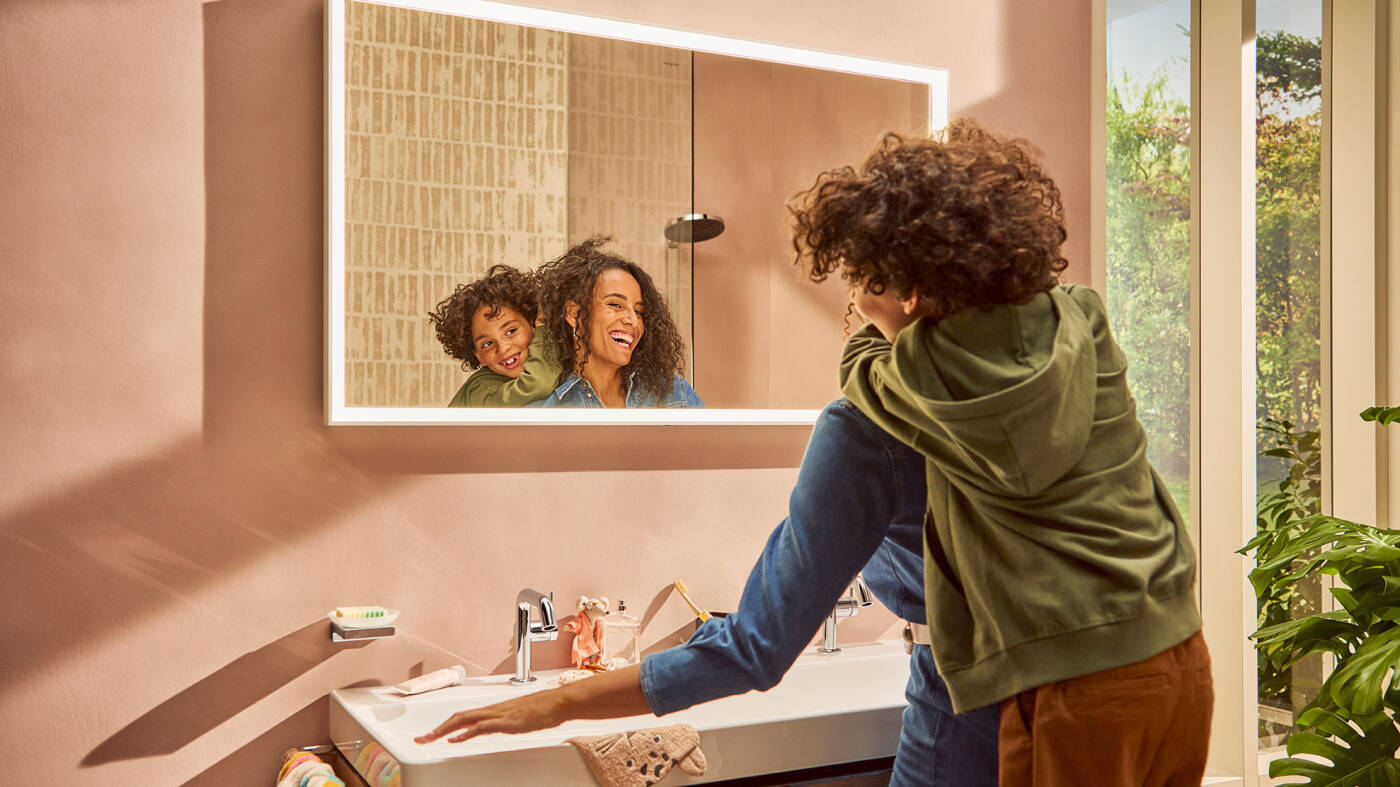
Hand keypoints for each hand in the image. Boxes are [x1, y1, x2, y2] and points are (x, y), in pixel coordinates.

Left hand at [415, 689, 567, 743]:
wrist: (560, 702)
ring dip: (444, 729)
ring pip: (464, 720)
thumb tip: (493, 730)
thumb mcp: (519, 718)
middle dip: (436, 728)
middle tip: (420, 738)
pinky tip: (455, 740)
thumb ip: (504, 723)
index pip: (463, 716)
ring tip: (428, 738)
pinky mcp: (507, 721)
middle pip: (457, 717)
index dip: (444, 724)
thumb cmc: (544, 709)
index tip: (431, 734)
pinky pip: (481, 727)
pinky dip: (465, 733)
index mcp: (494, 710)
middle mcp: (492, 710)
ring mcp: (499, 715)